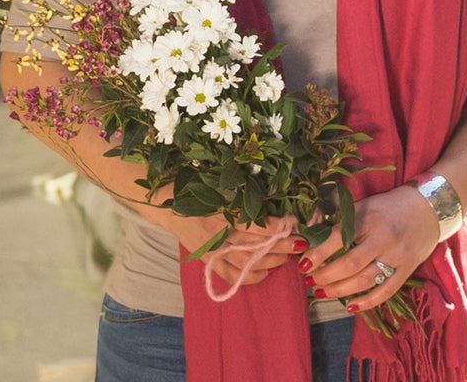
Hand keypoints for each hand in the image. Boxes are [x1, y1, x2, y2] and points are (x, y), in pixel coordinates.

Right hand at [142, 193, 304, 285]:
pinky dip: (251, 277)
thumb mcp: (219, 188)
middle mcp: (217, 233)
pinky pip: (232, 275)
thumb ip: (242, 197)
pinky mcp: (208, 261)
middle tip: (300, 242)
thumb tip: (273, 205)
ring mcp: (213, 250)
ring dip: (271, 261)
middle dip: (282, 245)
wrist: (167, 204)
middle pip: (256, 244)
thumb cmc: (195, 188)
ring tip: (287, 257)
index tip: (293, 224)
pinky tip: (265, 273)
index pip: (254, 224)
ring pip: (248, 262)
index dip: (276, 227)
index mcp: (220, 211)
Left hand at [297, 186, 438, 311]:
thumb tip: (310, 230)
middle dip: (326, 275)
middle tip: (310, 281)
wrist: (427, 208)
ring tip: (322, 292)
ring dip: (340, 290)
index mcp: (368, 218)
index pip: (338, 238)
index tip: (303, 263)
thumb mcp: (363, 204)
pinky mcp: (407, 270)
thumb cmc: (387, 206)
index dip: (318, 253)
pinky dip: (367, 302)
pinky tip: (350, 306)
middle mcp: (383, 238)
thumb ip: (339, 217)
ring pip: (365, 281)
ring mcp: (396, 256)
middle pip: (350, 264)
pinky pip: (386, 292)